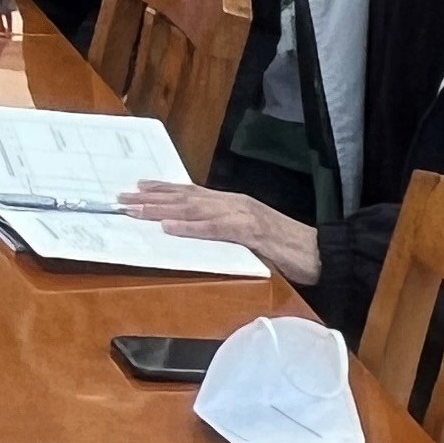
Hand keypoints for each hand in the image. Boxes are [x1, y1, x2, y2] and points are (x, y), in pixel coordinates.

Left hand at [117, 181, 322, 285]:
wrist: (323, 253)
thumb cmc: (287, 249)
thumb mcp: (249, 237)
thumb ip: (225, 231)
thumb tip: (196, 233)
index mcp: (233, 203)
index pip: (191, 193)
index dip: (162, 190)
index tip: (136, 189)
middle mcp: (235, 203)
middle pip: (185, 198)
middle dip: (150, 198)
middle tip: (121, 199)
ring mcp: (244, 215)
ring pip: (194, 210)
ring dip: (161, 210)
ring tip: (134, 210)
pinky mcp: (253, 232)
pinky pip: (216, 229)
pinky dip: (191, 228)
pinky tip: (168, 228)